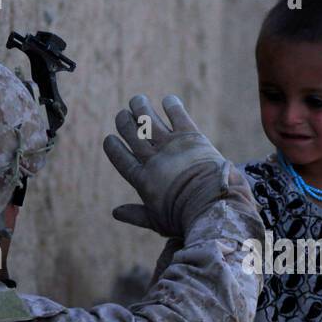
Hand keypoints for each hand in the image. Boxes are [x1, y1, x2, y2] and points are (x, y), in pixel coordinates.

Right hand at [102, 95, 228, 236]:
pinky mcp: (191, 136)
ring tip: (137, 100)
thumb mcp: (157, 221)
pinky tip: (168, 100)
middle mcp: (152, 159)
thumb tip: (115, 213)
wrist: (212, 206)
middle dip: (124, 121)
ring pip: (148, 119)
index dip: (113, 147)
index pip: (121, 159)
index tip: (109, 139)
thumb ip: (136, 215)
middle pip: (132, 134)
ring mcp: (170, 145)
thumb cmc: (184, 218)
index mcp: (142, 180)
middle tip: (123, 115)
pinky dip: (172, 105)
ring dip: (140, 107)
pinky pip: (177, 115)